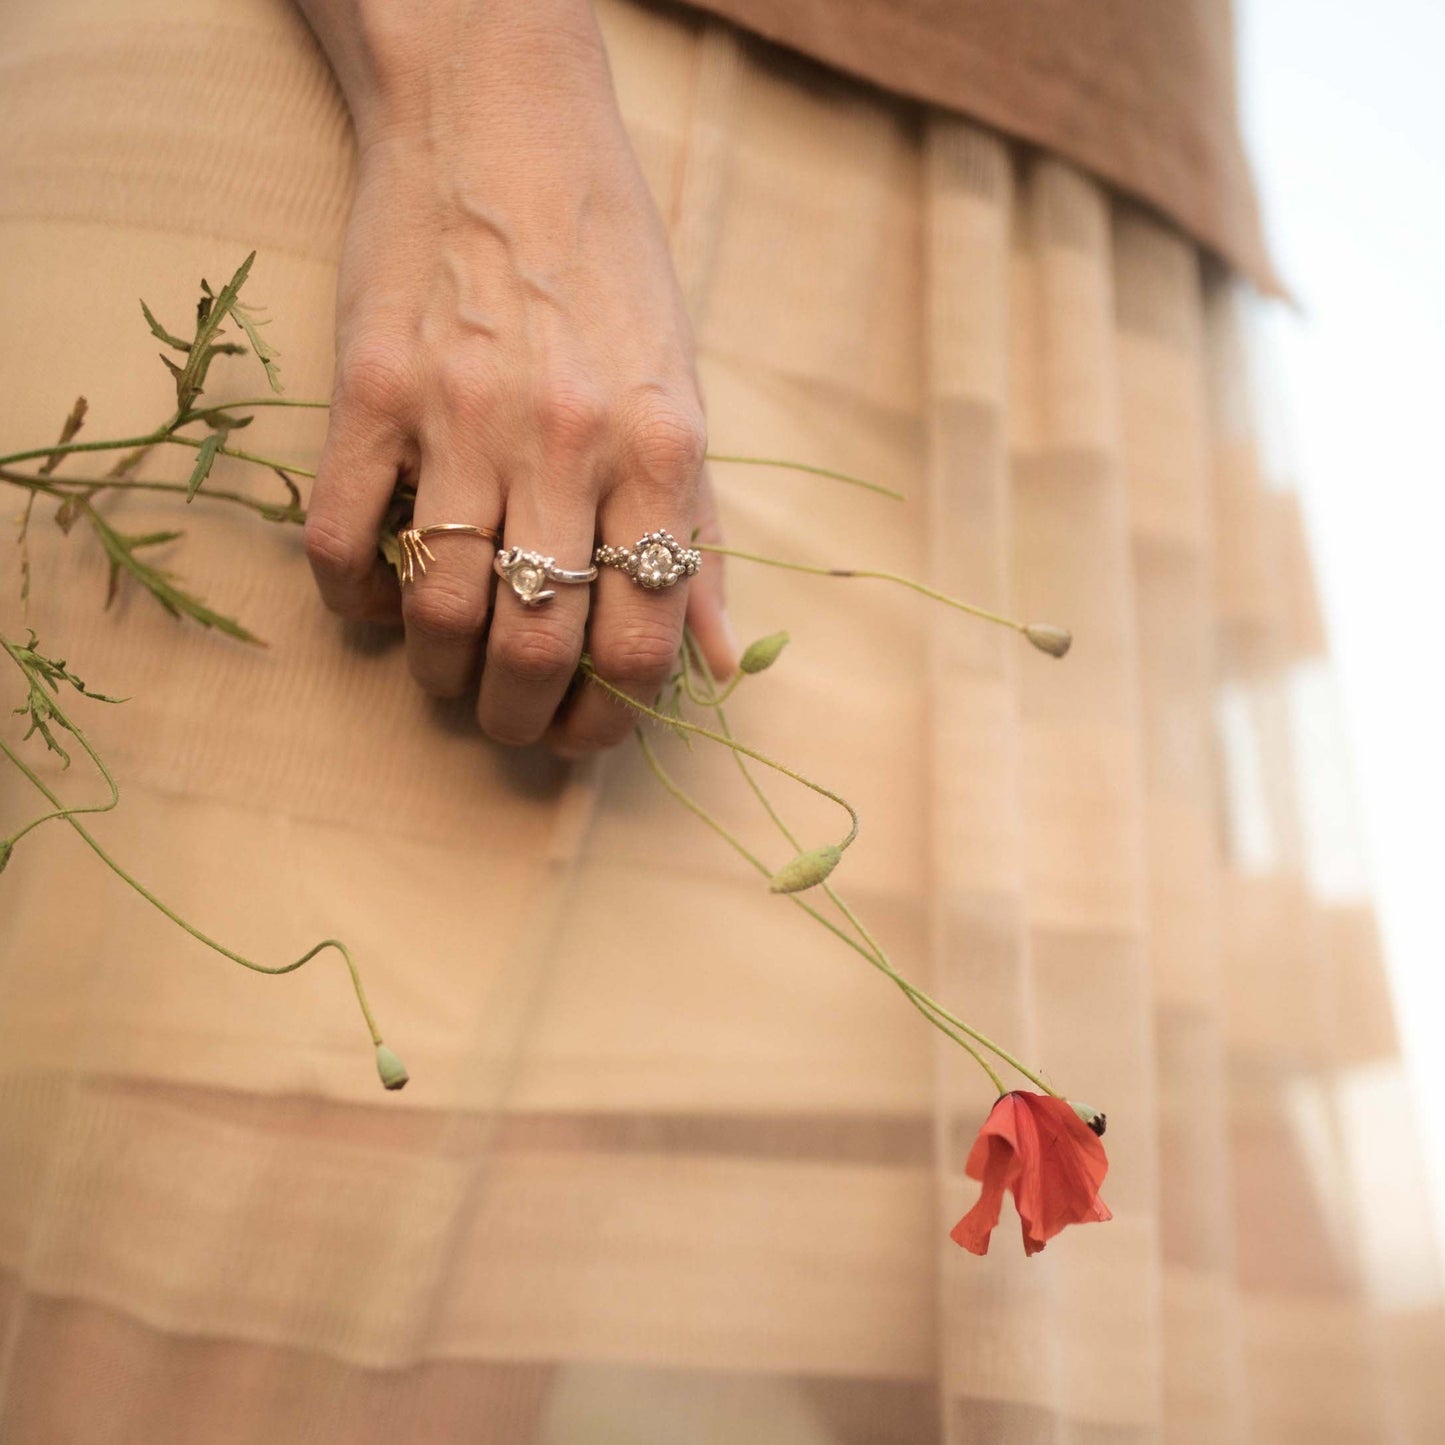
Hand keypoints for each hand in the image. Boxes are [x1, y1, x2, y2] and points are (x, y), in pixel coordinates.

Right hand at [295, 0, 736, 750]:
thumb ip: (703, 534)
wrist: (502, 126)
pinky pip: (343, 539)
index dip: (609, 721)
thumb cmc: (610, 269)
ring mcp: (461, 414)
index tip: (583, 734)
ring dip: (439, 672)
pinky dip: (353, 599)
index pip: (642, 641)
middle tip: (509, 724)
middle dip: (519, 719)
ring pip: (439, 610)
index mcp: (661, 449)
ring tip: (447, 672)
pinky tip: (375, 601)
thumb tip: (723, 661)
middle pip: (535, 645)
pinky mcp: (369, 388)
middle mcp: (567, 440)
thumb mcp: (684, 395)